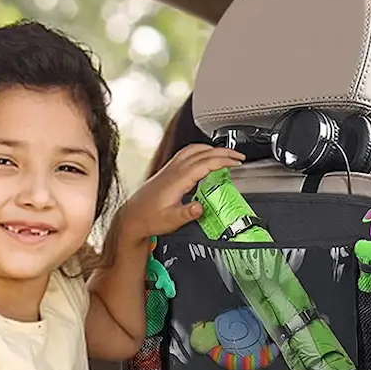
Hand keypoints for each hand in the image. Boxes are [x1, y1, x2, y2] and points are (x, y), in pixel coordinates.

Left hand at [118, 144, 243, 239]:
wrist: (132, 217)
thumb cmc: (149, 219)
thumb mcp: (171, 220)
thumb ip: (187, 214)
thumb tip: (201, 207)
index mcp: (177, 179)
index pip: (205, 163)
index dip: (223, 160)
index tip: (236, 162)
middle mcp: (173, 170)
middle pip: (202, 152)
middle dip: (223, 152)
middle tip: (238, 157)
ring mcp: (170, 168)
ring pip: (194, 149)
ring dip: (212, 149)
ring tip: (226, 154)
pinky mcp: (167, 171)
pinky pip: (187, 153)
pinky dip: (201, 151)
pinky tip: (205, 157)